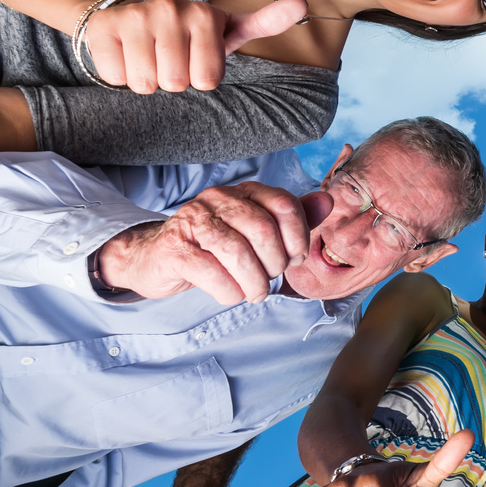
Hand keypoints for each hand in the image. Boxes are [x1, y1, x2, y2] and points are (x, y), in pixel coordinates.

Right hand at [82, 0, 307, 92]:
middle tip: (169, 58)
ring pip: (145, 83)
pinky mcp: (102, 28)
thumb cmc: (187, 33)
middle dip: (172, 80)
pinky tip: (124, 52)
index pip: (207, 80)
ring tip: (148, 56)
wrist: (128, 12)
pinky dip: (119, 74)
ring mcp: (134, 16)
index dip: (200, 78)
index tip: (196, 57)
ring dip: (146, 79)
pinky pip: (115, 77)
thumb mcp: (227, 28)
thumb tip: (303, 4)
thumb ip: (264, 22)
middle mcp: (169, 9)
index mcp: (203, 14)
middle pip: (176, 83)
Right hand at [95, 181, 313, 303]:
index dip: (298, 237)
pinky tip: (231, 294)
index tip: (294, 260)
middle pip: (263, 230)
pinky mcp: (174, 248)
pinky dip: (229, 291)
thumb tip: (328, 202)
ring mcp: (193, 220)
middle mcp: (218, 198)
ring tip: (255, 293)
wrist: (157, 258)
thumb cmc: (215, 248)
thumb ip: (293, 218)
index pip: (285, 205)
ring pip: (236, 251)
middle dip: (275, 264)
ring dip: (253, 282)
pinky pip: (210, 272)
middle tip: (270, 280)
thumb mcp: (257, 231)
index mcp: (245, 192)